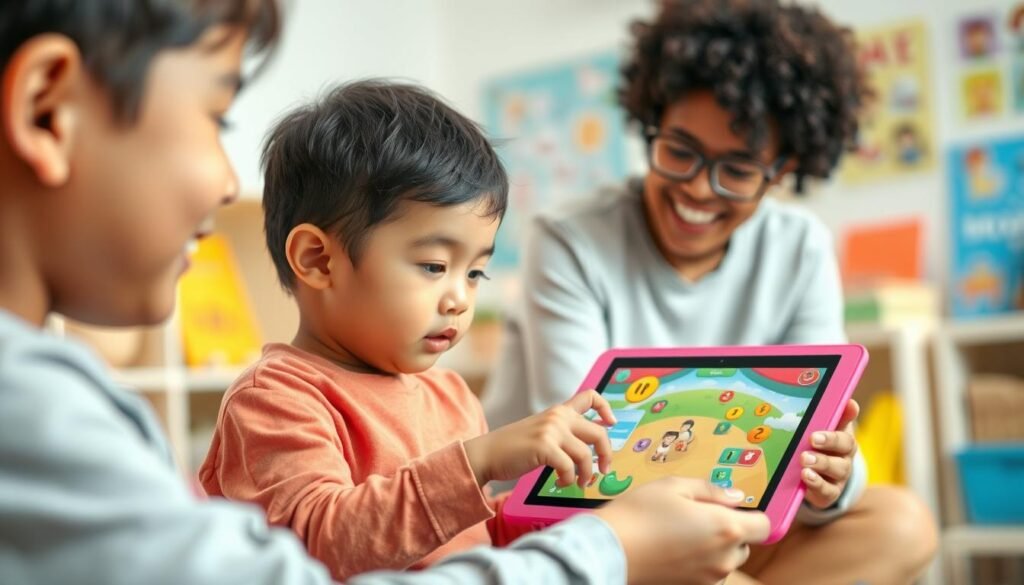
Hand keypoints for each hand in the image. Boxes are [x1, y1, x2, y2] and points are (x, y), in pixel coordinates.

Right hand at [464, 390, 614, 487]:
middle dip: (606, 455)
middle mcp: (557, 417)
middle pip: (599, 432)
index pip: (590, 396)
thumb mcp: (541, 432)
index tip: (611, 424)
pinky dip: (569, 480)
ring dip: (586, 474)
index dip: (606, 409)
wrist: (486, 453)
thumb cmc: (513, 449)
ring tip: (579, 483)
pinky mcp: (544, 446)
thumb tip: (589, 450)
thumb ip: (562, 433)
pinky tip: (561, 483)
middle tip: (602, 471)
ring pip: (586, 454)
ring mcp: (551, 430)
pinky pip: (570, 467)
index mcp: (558, 411)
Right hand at [594, 478, 770, 584]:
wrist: (608, 549)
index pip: (764, 525)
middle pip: (745, 544)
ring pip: (725, 560)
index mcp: (725, 527)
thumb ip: (711, 490)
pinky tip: (675, 551)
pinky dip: (700, 563)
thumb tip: (734, 496)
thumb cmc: (639, 513)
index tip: (731, 508)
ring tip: (681, 534)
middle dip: (728, 530)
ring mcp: (709, 578)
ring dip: (714, 548)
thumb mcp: (674, 486)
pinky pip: (708, 574)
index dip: (751, 514)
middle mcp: (723, 557)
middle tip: (696, 516)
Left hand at [801, 399, 859, 509]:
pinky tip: (806, 476)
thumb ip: (838, 417)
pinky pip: (827, 491)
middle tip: (812, 440)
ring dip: (821, 464)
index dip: (833, 434)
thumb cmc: (822, 448)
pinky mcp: (829, 493)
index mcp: (844, 442)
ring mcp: (838, 478)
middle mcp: (844, 460)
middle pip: (843, 451)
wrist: (821, 478)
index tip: (817, 433)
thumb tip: (851, 402)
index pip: (845, 437)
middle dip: (828, 445)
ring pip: (836, 471)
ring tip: (805, 459)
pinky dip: (817, 483)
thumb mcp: (829, 431)